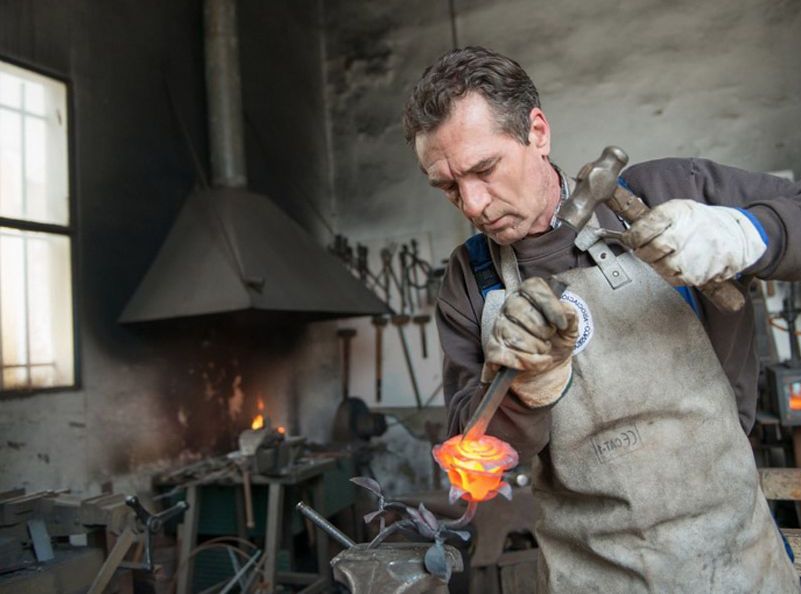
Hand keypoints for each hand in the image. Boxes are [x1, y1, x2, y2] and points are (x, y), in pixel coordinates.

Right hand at [483, 278, 577, 407]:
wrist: (549, 372)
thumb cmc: (557, 344)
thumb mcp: (570, 330)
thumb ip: (571, 316)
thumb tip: (567, 312)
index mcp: (528, 296)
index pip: (532, 286)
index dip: (549, 304)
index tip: (561, 324)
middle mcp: (509, 307)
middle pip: (521, 310)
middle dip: (542, 331)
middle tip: (548, 339)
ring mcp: (498, 328)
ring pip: (514, 334)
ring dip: (536, 349)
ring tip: (541, 351)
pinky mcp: (493, 350)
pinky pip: (505, 354)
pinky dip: (526, 363)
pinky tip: (533, 364)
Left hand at [622, 200, 766, 286]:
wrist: (737, 235)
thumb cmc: (703, 222)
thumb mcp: (679, 208)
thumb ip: (653, 218)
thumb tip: (627, 229)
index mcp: (677, 213)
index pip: (642, 228)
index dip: (631, 236)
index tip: (631, 238)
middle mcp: (683, 234)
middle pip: (647, 250)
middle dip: (642, 251)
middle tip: (647, 248)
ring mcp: (691, 256)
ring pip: (658, 267)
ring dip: (656, 263)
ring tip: (666, 255)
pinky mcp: (697, 274)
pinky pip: (672, 278)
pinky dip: (669, 273)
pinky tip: (677, 263)